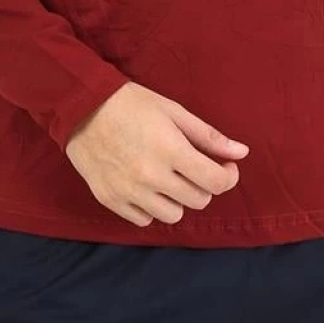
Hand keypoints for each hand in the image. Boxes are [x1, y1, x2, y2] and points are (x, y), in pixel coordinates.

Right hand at [64, 82, 249, 227]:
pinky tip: (147, 186)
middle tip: (195, 167)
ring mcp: (130, 192)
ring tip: (170, 178)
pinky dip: (152, 207)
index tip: (226, 166)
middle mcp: (152, 177)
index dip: (228, 176)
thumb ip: (209, 136)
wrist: (82, 107)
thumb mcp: (174, 111)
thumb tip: (242, 152)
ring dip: (179, 199)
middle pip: (198, 200)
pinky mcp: (111, 200)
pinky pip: (145, 219)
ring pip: (173, 215)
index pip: (216, 182)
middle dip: (204, 184)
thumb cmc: (131, 103)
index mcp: (171, 150)